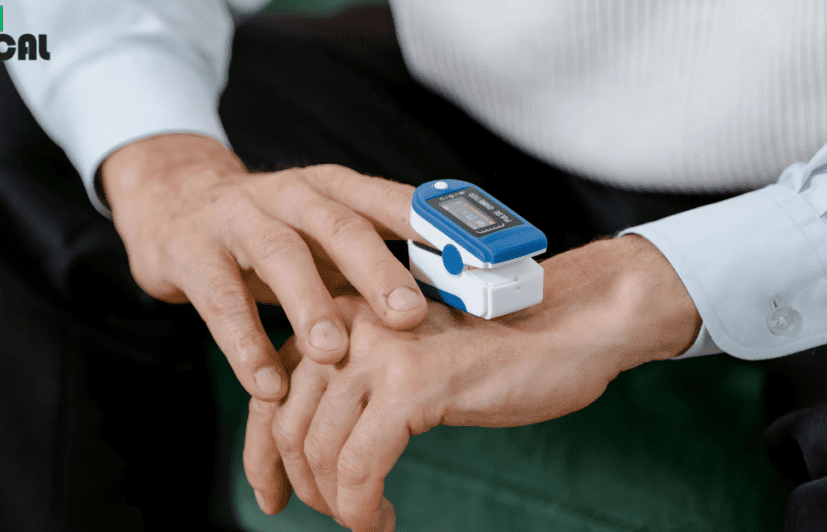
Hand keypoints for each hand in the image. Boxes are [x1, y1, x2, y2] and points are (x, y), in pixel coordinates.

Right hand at [100, 133, 427, 400]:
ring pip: (279, 257)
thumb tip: (458, 295)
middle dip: (377, 271)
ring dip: (308, 305)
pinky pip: (221, 300)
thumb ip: (376, 255)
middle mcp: (290, 196)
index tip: (476, 262)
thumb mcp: (324, 230)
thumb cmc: (271, 227)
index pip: (391, 200)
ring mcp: (238, 219)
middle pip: (339, 227)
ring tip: (332, 351)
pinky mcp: (193, 253)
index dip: (433, 230)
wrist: (174, 201)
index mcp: (333, 188)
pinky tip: (268, 384)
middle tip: (409, 316)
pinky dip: (244, 344)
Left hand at [244, 234, 700, 529]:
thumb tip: (306, 446)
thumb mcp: (407, 362)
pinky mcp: (413, 383)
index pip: (270, 388)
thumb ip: (356, 386)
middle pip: (284, 421)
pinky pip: (359, 466)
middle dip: (296, 484)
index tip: (270, 494)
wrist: (567, 327)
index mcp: (340, 315)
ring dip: (335, 503)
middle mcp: (348, 322)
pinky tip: (381, 520)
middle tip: (327, 515)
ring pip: (318, 450)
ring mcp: (379, 350)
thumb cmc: (493, 354)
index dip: (259, 452)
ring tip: (366, 520)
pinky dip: (361, 507)